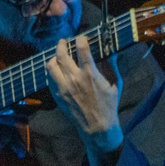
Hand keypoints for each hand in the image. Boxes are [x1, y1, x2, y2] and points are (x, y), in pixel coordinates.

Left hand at [46, 33, 123, 161]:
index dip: (80, 38)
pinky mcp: (58, 96)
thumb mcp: (115, 83)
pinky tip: (57, 70)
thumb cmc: (109, 105)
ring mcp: (64, 88)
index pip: (81, 48)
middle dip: (62, 43)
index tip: (82, 38)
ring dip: (54, 57)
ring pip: (51, 65)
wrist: (97, 127)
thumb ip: (112, 65)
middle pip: (61, 53)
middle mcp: (74, 79)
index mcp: (90, 74)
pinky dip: (52, 71)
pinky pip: (49, 78)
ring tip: (58, 56)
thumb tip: (111, 51)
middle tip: (65, 42)